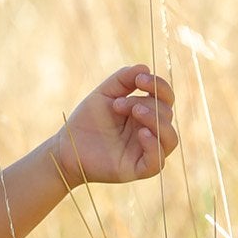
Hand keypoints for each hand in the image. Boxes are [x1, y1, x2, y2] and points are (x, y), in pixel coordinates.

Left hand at [54, 65, 177, 187]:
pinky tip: (141, 133)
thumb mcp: (105, 93)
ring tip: (134, 111)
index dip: (159, 86)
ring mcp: (145, 151)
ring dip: (156, 121)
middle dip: (145, 103)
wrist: (67, 145)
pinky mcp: (138, 169)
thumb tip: (146, 67)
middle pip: (166, 114)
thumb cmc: (87, 120)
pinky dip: (154, 145)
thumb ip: (124, 79)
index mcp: (145, 113)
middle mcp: (149, 131)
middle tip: (118, 105)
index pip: (166, 98)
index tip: (140, 79)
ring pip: (170, 138)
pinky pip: (158, 161)